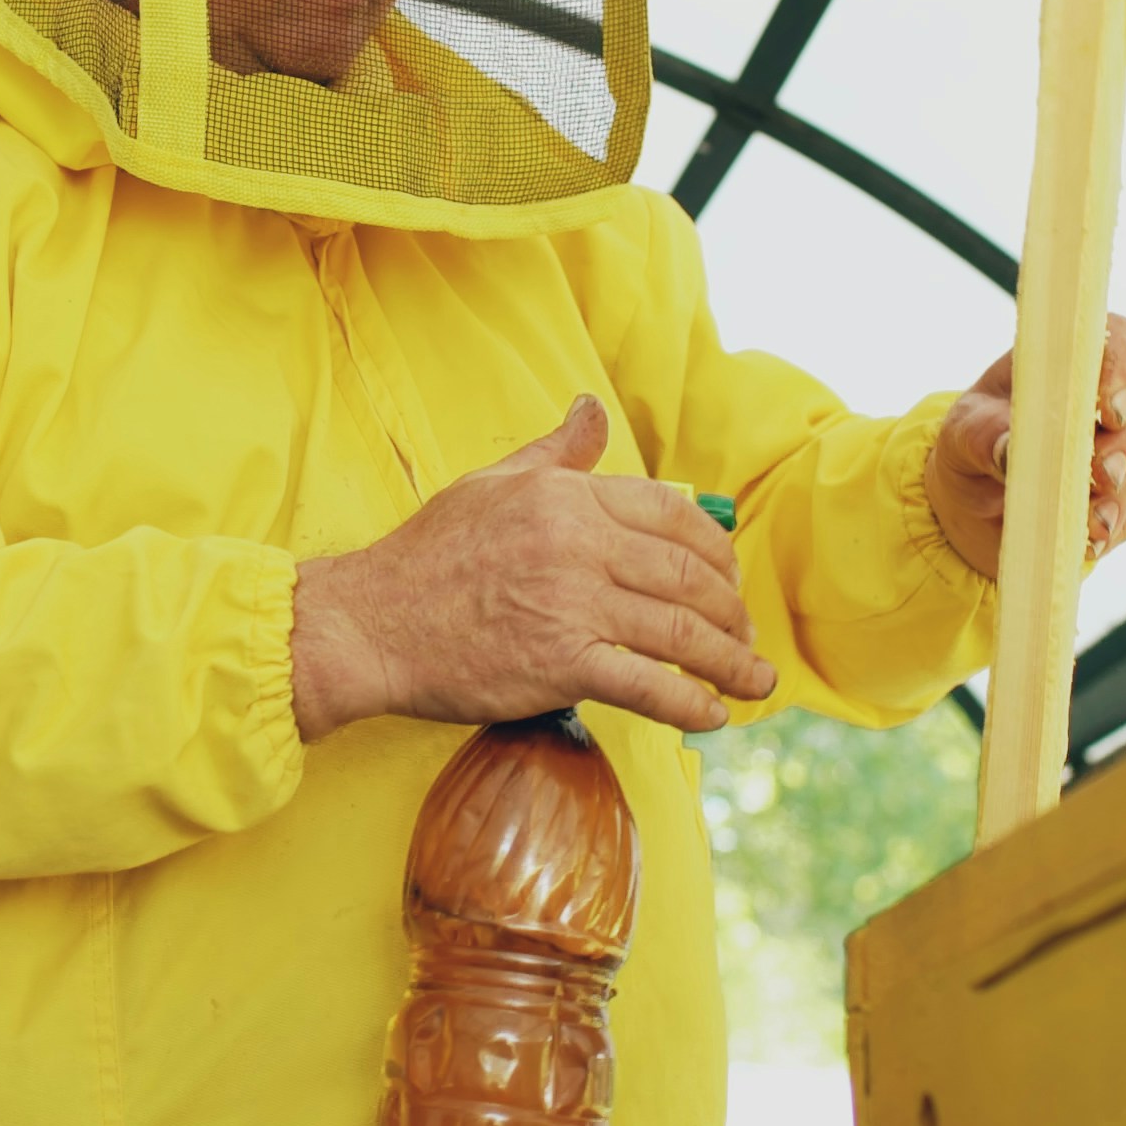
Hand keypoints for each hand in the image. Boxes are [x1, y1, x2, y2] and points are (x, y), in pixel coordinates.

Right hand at [288, 396, 778, 742]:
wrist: (371, 623)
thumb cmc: (427, 555)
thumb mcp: (494, 483)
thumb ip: (557, 452)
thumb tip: (592, 409)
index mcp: (568, 497)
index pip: (672, 514)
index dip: (716, 549)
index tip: (730, 577)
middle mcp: (579, 545)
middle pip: (687, 576)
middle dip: (732, 609)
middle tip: (748, 634)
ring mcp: (572, 605)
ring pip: (679, 632)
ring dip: (730, 660)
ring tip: (754, 680)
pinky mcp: (559, 664)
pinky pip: (646, 685)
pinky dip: (689, 704)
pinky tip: (713, 716)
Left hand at [927, 314, 1125, 581]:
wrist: (986, 498)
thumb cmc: (980, 441)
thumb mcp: (966, 435)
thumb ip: (986, 436)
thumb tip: (1009, 452)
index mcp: (1079, 354)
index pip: (1121, 340)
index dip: (1124, 369)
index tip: (1108, 408)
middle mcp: (1125, 385)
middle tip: (1100, 474)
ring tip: (1094, 520)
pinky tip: (1096, 537)